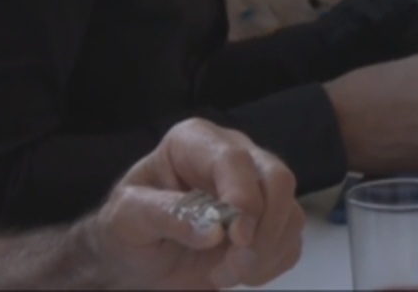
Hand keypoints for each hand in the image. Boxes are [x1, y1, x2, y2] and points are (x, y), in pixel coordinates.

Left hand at [81, 119, 301, 288]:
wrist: (136, 258)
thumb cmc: (127, 228)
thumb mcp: (127, 218)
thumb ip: (164, 215)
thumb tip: (213, 229)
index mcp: (196, 143)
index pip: (234, 159)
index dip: (243, 196)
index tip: (237, 237)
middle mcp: (235, 157)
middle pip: (277, 179)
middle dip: (264, 229)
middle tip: (235, 265)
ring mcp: (257, 188)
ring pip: (290, 213)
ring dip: (264, 254)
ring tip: (223, 274)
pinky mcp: (269, 221)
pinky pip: (290, 240)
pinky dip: (270, 264)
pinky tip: (237, 273)